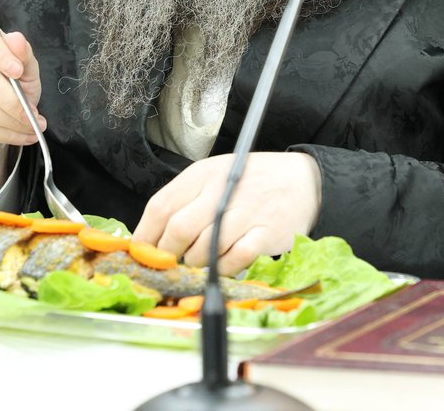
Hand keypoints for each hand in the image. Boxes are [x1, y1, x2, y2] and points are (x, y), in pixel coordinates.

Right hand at [0, 15, 42, 188]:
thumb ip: (24, 55)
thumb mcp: (24, 68)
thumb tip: (17, 41)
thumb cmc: (8, 84)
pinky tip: (20, 135)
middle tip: (31, 113)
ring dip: (10, 122)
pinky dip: (3, 134)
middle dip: (12, 101)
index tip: (18, 71)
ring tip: (30, 126)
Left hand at [132, 152, 321, 275]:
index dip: (145, 234)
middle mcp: (221, 191)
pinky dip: (222, 268)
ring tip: (200, 259)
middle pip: (178, 231)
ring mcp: (245, 214)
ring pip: (202, 250)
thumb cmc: (252, 180)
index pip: (161, 205)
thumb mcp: (216, 175)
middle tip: (168, 263)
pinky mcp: (265, 235)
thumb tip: (152, 234)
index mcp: (203, 174)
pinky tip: (223, 263)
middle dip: (167, 254)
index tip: (140, 251)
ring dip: (195, 263)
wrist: (304, 182)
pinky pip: (231, 261)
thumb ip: (186, 198)